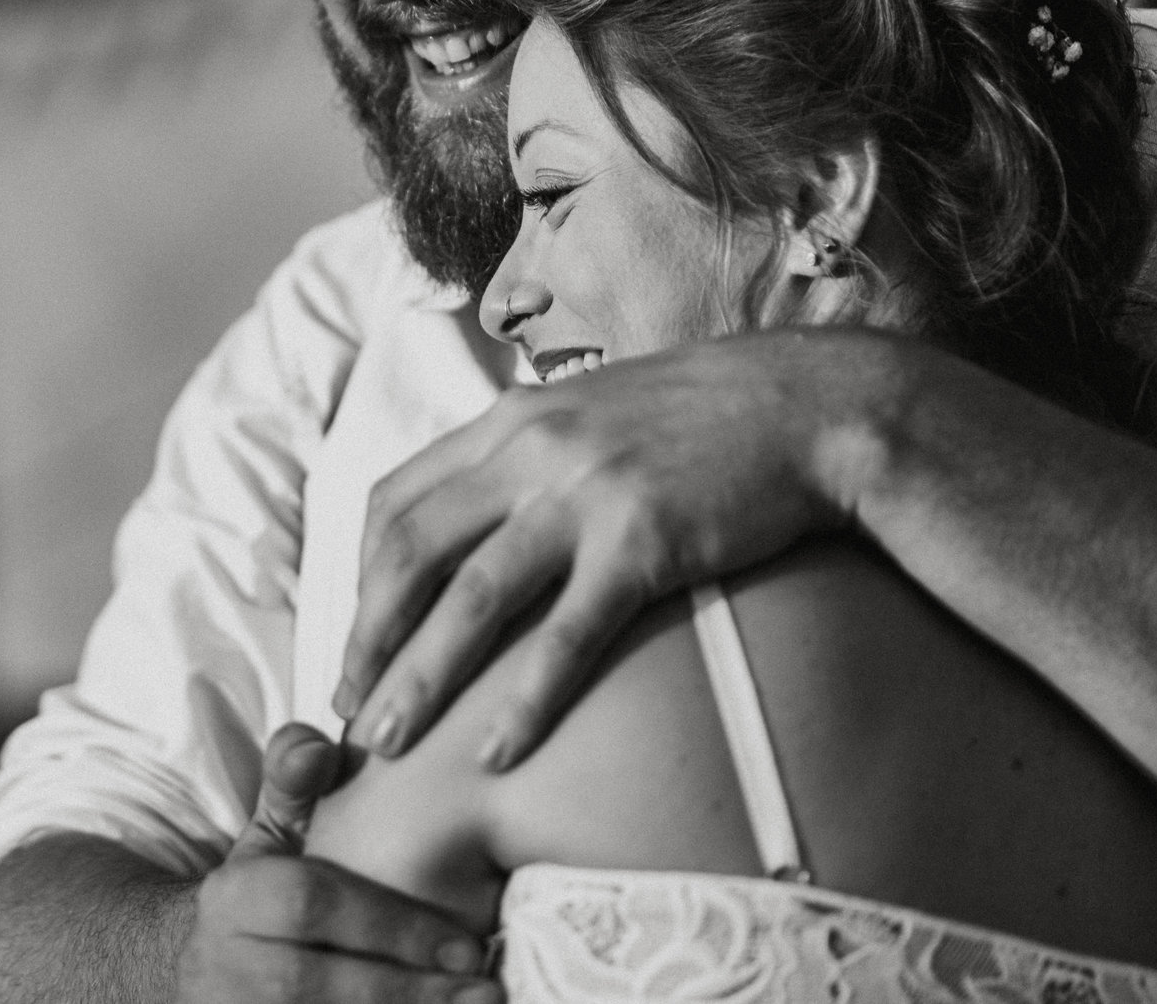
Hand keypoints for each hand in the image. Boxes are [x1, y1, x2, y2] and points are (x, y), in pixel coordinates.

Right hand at [175, 724, 499, 1003]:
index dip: (393, 926)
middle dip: (408, 985)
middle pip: (315, 979)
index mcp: (233, 896)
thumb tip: (318, 743)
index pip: (311, 903)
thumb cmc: (262, 895)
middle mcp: (225, 960)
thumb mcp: (271, 836)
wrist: (200, 973)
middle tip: (486, 986)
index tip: (469, 942)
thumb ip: (294, 785)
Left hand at [337, 327, 905, 770]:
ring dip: (418, 678)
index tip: (355, 643)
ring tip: (385, 743)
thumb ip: (526, 456)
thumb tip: (478, 519)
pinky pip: (568, 634)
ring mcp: (583, 495)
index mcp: (506, 421)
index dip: (360, 582)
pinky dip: (525, 698)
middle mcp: (528, 451)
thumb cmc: (700, 417)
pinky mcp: (643, 541)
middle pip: (410, 555)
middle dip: (365, 640)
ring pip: (469, 598)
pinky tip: (496, 751)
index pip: (395, 502)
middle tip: (348, 711)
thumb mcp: (589, 412)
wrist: (807, 404)